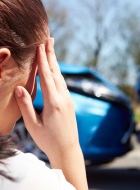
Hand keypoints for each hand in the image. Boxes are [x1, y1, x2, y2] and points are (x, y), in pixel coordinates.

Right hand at [15, 38, 78, 161]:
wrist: (68, 150)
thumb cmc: (48, 140)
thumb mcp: (33, 125)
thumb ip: (26, 105)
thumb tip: (19, 87)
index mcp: (54, 103)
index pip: (47, 76)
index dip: (43, 60)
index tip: (40, 45)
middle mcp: (64, 99)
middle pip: (56, 73)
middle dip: (52, 55)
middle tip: (49, 39)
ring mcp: (69, 101)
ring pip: (61, 78)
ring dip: (56, 63)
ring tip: (52, 51)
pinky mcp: (70, 104)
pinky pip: (64, 86)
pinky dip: (58, 75)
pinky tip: (56, 71)